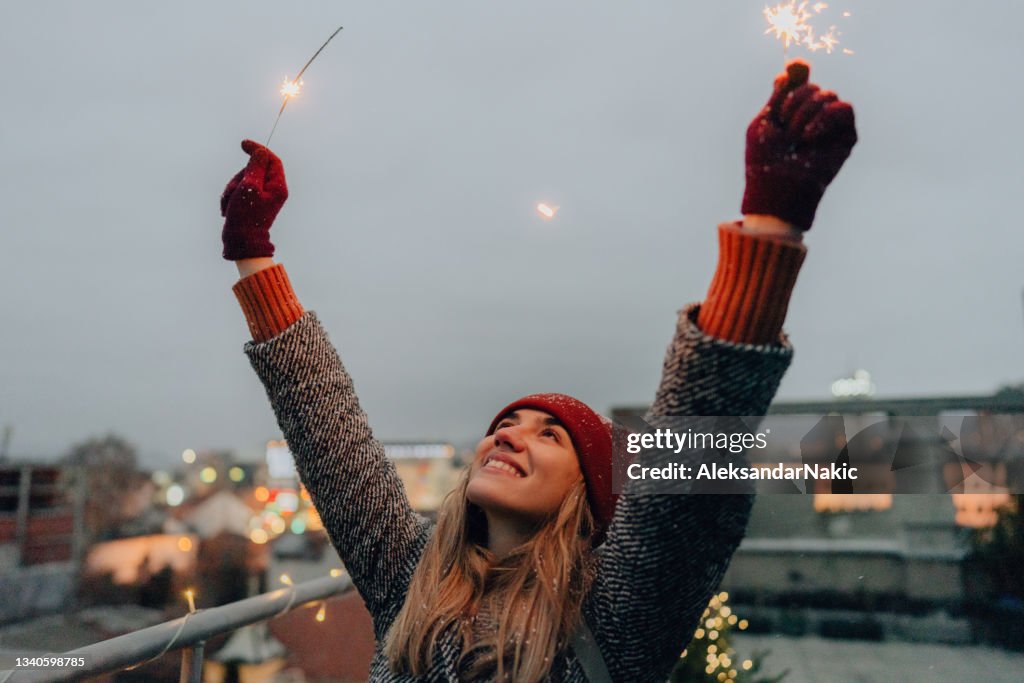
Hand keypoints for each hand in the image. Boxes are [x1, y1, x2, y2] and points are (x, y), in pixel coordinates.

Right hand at [220, 140, 287, 259]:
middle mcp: (272, 190)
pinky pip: (238, 190)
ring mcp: (261, 196)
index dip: (258, 150)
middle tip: (234, 191)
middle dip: (239, 176)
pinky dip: (230, 197)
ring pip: (243, 179)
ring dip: (232, 189)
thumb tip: (260, 151)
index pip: (271, 160)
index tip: (244, 144)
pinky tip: (227, 209)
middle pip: (254, 169)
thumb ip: (255, 167)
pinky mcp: (251, 202)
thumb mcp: (250, 187)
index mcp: (277, 186)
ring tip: (230, 204)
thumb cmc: (246, 216)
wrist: (240, 241)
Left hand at [742, 60, 856, 230]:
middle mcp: (811, 116)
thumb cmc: (764, 161)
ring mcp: (829, 126)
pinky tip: (809, 135)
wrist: (776, 187)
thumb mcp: (766, 121)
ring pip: (828, 94)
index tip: (795, 67)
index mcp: (789, 112)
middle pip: (811, 86)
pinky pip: (844, 108)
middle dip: (795, 101)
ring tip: (796, 136)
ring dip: (807, 112)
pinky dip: (825, 117)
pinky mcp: (846, 136)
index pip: (799, 80)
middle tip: (785, 127)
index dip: (798, 71)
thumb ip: (780, 94)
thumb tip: (795, 65)